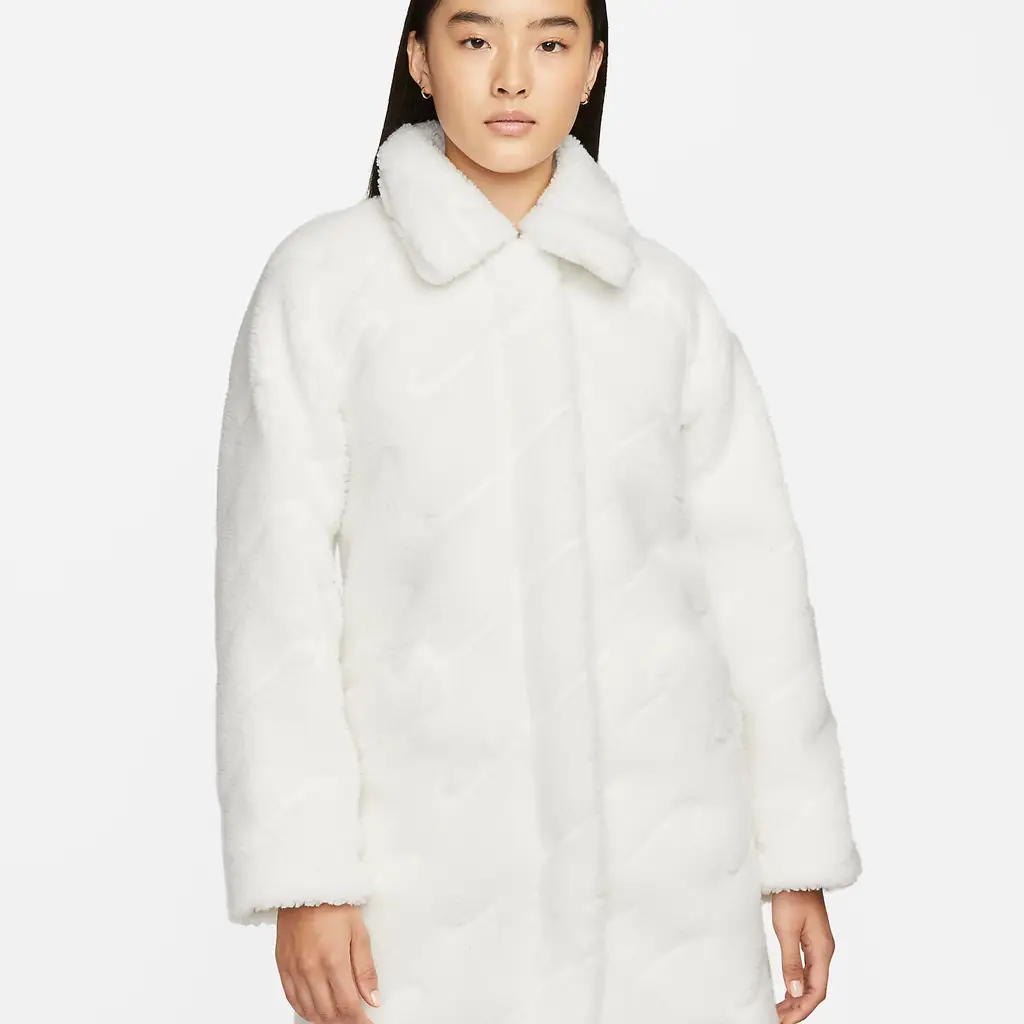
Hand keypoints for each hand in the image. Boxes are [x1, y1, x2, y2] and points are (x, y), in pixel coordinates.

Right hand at [275, 903, 379, 1022]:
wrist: (305, 887)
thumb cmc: (334, 905)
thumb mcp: (359, 933)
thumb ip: (365, 969)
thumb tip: (373, 999)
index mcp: (333, 960)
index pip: (348, 1005)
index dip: (360, 1020)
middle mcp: (310, 970)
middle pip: (328, 1012)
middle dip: (345, 1022)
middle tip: (356, 1020)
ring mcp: (294, 969)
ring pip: (310, 1010)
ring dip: (326, 1019)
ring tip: (339, 1018)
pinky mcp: (282, 966)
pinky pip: (292, 999)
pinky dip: (305, 1010)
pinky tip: (316, 1011)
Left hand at [770, 889, 834, 1022]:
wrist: (796, 873)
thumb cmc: (791, 896)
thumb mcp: (786, 929)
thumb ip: (791, 961)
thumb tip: (796, 991)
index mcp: (822, 950)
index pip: (816, 991)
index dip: (801, 1009)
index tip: (785, 1021)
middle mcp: (824, 951)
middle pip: (815, 989)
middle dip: (798, 1008)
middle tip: (778, 1019)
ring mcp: (818, 945)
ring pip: (811, 981)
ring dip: (797, 998)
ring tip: (780, 1010)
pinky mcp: (811, 939)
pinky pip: (808, 969)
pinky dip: (798, 984)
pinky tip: (788, 990)